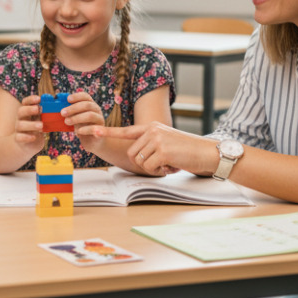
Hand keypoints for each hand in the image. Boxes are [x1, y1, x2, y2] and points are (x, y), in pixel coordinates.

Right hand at [13, 94, 45, 148]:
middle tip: (38, 109)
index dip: (30, 99)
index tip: (39, 98)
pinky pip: (19, 137)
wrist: (28, 144)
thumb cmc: (37, 129)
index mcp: (26, 112)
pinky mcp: (18, 139)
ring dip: (31, 124)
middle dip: (29, 109)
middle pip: (20, 111)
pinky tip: (34, 137)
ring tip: (41, 125)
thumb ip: (45, 113)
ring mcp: (18, 129)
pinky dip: (26, 137)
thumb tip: (57, 105)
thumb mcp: (41, 120)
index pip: (25, 102)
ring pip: (20, 125)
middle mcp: (20, 119)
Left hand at [64, 90, 106, 151]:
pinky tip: (77, 132)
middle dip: (73, 108)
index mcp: (90, 105)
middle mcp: (97, 110)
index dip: (77, 96)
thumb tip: (57, 109)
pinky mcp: (101, 131)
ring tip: (67, 122)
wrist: (93, 142)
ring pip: (91, 115)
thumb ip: (69, 113)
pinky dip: (85, 129)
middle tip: (62, 113)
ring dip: (77, 118)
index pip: (85, 96)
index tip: (68, 99)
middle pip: (87, 105)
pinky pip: (94, 128)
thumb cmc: (82, 127)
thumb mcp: (75, 118)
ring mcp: (100, 120)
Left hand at [93, 122, 218, 176]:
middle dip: (144, 163)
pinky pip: (150, 167)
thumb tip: (136, 156)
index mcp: (151, 126)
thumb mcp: (166, 141)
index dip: (107, 132)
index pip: (125, 130)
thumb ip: (150, 144)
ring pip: (140, 161)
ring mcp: (156, 139)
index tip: (91, 130)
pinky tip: (172, 165)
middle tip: (161, 162)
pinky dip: (159, 171)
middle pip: (132, 153)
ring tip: (168, 162)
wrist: (206, 152)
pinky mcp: (162, 150)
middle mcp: (152, 130)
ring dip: (152, 167)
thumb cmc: (187, 150)